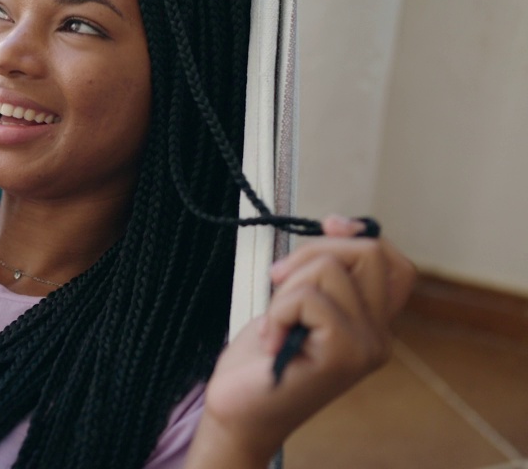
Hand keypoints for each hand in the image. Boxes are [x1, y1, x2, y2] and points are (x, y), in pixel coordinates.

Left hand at [191, 216, 416, 465]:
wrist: (239, 412)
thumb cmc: (262, 359)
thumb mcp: (294, 303)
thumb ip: (322, 274)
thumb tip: (338, 225)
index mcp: (372, 323)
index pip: (396, 265)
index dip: (361, 236)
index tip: (327, 225)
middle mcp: (379, 336)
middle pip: (368, 253)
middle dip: (312, 252)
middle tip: (278, 281)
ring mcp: (367, 347)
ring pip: (329, 269)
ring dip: (287, 288)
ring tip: (278, 323)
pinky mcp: (344, 355)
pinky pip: (307, 297)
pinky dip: (277, 310)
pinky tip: (273, 341)